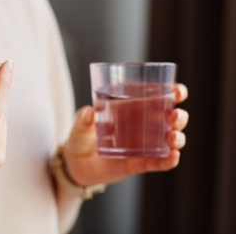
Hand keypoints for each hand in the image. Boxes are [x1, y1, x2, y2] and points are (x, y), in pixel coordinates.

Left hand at [63, 84, 188, 185]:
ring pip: (170, 139)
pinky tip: (172, 157)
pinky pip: (159, 162)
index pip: (158, 96)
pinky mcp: (140, 163)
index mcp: (132, 109)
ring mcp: (144, 145)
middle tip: (173, 116)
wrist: (76, 166)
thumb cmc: (80, 138)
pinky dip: (169, 160)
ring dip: (178, 137)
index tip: (178, 91)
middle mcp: (143, 125)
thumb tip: (89, 112)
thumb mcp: (79, 126)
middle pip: (171, 118)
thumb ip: (82, 118)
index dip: (173, 92)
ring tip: (172, 137)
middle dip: (179, 116)